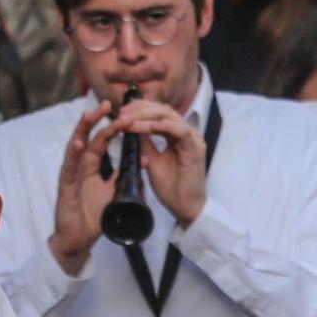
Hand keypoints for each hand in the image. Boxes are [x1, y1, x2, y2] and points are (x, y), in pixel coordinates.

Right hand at [48, 101, 115, 275]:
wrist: (79, 239)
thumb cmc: (94, 216)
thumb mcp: (115, 192)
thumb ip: (125, 175)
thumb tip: (145, 160)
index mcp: (91, 167)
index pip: (101, 141)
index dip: (111, 126)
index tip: (122, 112)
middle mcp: (79, 167)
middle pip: (87, 137)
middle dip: (96, 119)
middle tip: (107, 102)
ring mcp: (71, 175)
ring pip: (76, 148)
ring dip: (82, 131)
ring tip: (90, 114)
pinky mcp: (65, 188)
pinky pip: (70, 169)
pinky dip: (74, 155)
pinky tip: (79, 144)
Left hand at [109, 97, 209, 226]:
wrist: (184, 207)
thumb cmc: (171, 187)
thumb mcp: (151, 159)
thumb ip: (144, 142)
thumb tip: (129, 126)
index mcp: (176, 135)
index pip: (158, 112)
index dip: (139, 108)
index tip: (121, 112)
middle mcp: (186, 133)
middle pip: (163, 110)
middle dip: (140, 109)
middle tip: (122, 113)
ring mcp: (193, 140)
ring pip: (170, 117)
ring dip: (147, 116)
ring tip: (129, 120)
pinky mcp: (195, 149)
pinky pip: (180, 131)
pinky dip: (164, 126)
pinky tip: (150, 127)